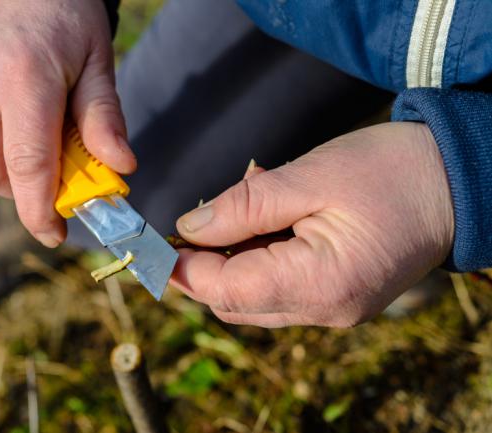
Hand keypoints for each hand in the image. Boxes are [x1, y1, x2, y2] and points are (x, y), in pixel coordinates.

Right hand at [0, 0, 135, 246]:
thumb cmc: (67, 23)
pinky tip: (1, 134)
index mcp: (25, 77)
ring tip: (28, 150)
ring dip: (1, 175)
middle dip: (23, 193)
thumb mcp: (98, 64)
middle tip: (50, 181)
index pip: (28, 163)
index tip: (55, 235)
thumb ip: (104, 119)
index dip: (40, 211)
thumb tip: (121, 169)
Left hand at [171, 122, 453, 326]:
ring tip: (247, 203)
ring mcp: (333, 308)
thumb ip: (243, 207)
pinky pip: (279, 288)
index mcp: (319, 283)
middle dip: (203, 264)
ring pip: (253, 298)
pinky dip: (259, 258)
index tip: (152, 244)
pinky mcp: (338, 297)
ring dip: (232, 258)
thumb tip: (187, 229)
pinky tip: (269, 217)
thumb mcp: (308, 177)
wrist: (457, 182)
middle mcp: (324, 309)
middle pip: (234, 302)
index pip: (224, 291)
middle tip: (201, 215)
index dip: (181, 270)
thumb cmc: (390, 171)